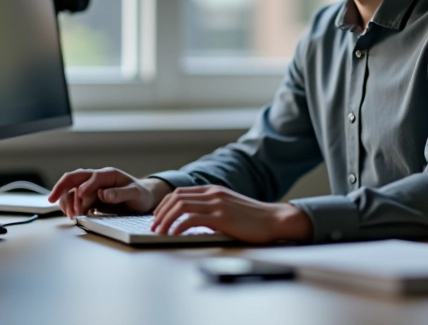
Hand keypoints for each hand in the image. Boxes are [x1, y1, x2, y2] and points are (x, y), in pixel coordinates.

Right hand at [47, 167, 171, 218]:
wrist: (142, 198)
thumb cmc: (141, 195)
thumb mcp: (136, 194)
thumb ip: (120, 193)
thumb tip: (102, 194)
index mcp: (109, 174)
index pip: (92, 176)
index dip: (85, 187)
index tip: (81, 199)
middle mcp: (97, 178)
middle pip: (73, 177)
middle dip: (61, 187)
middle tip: (52, 199)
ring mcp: (91, 187)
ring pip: (70, 189)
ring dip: (66, 200)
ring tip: (71, 215)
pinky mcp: (89, 197)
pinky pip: (72, 199)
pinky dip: (68, 206)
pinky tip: (71, 215)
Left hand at [150, 185, 312, 243]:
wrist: (274, 220)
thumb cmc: (253, 219)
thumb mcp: (229, 208)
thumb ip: (212, 209)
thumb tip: (192, 221)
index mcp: (214, 190)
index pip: (180, 192)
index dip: (164, 205)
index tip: (157, 219)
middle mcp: (213, 194)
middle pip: (176, 197)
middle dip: (160, 213)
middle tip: (154, 228)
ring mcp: (217, 204)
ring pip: (180, 206)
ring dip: (165, 220)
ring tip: (159, 233)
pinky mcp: (221, 217)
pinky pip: (191, 219)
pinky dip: (178, 227)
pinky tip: (174, 236)